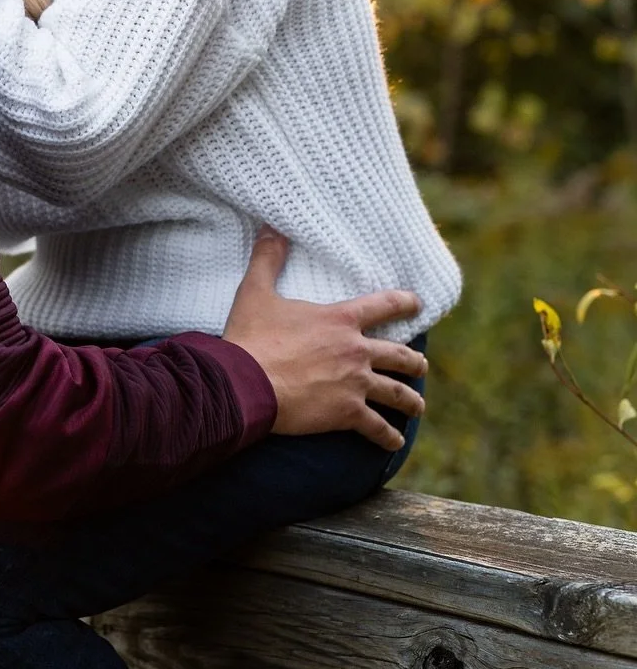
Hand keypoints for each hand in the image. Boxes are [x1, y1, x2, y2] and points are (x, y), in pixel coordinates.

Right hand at [222, 228, 425, 451]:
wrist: (246, 383)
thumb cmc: (252, 338)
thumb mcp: (256, 292)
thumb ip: (268, 259)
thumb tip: (271, 227)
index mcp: (341, 320)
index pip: (383, 305)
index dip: (404, 302)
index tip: (417, 304)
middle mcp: (357, 351)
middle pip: (399, 355)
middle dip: (414, 361)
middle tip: (421, 365)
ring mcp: (355, 384)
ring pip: (397, 392)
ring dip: (411, 399)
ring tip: (418, 405)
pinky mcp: (346, 413)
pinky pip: (376, 427)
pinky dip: (388, 435)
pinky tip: (395, 441)